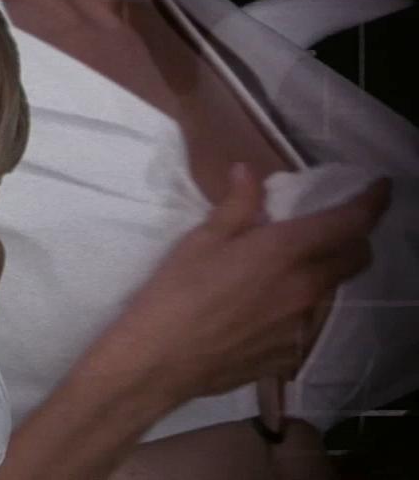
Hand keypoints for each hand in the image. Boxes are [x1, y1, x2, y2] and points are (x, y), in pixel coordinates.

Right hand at [121, 163, 388, 401]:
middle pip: (356, 258)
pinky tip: (259, 314)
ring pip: (329, 292)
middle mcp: (305, 289)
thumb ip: (235, 207)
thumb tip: (249, 174)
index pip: (350, 222)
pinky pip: (304, 325)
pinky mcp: (288, 355)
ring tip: (280, 276)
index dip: (372, 201)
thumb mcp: (199, 242)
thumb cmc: (172, 294)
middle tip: (328, 230)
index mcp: (285, 252)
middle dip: (353, 239)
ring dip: (318, 276)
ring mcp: (300, 326)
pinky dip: (293, 311)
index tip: (379, 188)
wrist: (157, 362)